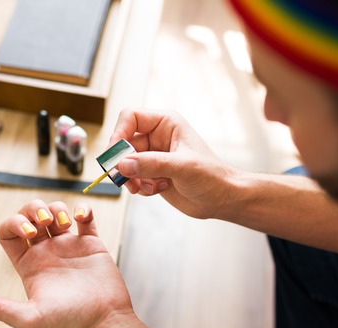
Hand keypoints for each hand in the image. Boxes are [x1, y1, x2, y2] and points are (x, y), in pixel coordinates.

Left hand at [0, 200, 133, 327]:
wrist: (103, 321)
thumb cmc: (68, 322)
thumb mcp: (28, 318)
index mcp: (28, 264)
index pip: (8, 232)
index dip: (14, 224)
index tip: (30, 233)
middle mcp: (46, 252)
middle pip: (29, 215)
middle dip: (33, 209)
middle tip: (44, 220)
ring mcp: (68, 246)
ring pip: (55, 211)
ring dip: (57, 208)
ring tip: (65, 223)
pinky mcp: (91, 244)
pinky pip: (85, 217)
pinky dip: (83, 209)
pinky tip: (81, 217)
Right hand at [111, 108, 238, 218]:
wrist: (221, 199)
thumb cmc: (211, 176)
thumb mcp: (182, 167)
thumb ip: (151, 164)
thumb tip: (123, 165)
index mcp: (166, 123)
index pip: (130, 117)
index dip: (119, 133)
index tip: (116, 155)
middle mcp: (156, 136)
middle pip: (123, 144)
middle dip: (124, 164)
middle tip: (127, 179)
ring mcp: (152, 156)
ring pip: (125, 164)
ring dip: (132, 178)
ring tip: (150, 187)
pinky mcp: (151, 173)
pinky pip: (132, 178)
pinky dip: (139, 187)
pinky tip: (158, 189)